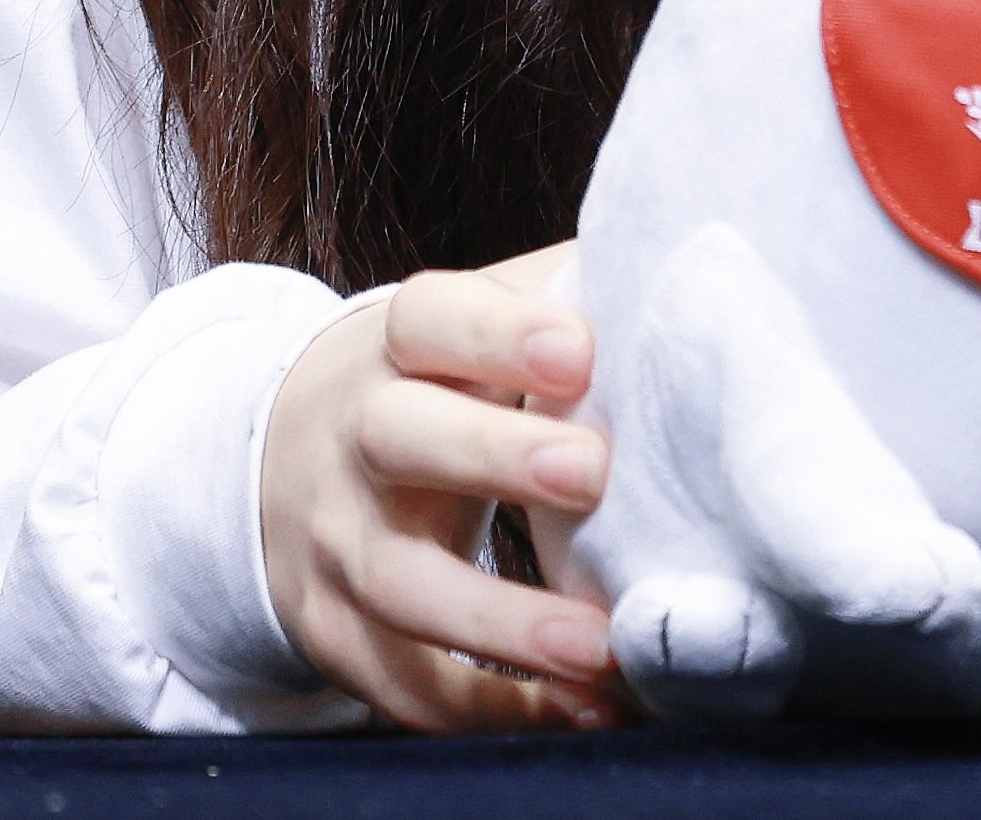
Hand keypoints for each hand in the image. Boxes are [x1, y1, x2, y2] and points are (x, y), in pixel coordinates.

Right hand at [261, 242, 620, 729]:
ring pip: (400, 585)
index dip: (498, 332)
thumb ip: (563, 293)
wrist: (295, 452)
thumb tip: (685, 271)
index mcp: (395, 344)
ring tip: (602, 644)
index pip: (430, 319)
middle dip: (494, 455)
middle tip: (594, 473)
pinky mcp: (336, 633)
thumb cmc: (437, 377)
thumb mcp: (474, 323)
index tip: (582, 350)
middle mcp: (352, 436)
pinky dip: (493, 710)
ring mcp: (336, 543)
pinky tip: (581, 707)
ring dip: (501, 623)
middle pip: (402, 437)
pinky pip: (406, 684)